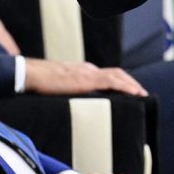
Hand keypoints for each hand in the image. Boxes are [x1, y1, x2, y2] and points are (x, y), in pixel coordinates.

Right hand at [24, 59, 146, 95]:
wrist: (31, 75)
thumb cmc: (41, 83)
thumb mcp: (60, 87)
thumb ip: (69, 92)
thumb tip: (74, 104)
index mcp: (83, 71)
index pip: (107, 75)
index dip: (121, 81)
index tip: (130, 91)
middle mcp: (88, 69)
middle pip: (116, 73)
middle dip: (130, 82)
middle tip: (141, 93)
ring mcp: (88, 73)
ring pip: (117, 76)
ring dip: (131, 84)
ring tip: (141, 94)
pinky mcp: (87, 79)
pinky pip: (112, 82)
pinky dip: (126, 86)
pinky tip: (134, 94)